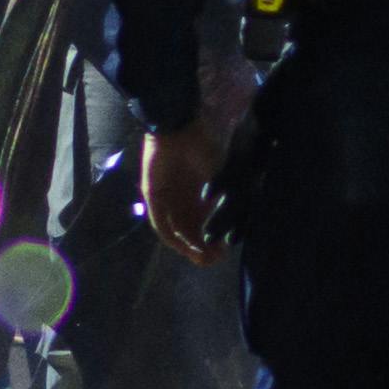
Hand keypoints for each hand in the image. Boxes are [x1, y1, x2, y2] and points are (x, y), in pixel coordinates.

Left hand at [142, 116, 227, 261]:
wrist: (179, 126)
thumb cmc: (202, 144)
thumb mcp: (221, 174)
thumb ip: (225, 198)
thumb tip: (235, 223)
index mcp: (196, 193)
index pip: (203, 223)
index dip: (214, 239)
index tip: (226, 251)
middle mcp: (180, 199)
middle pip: (188, 232)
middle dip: (201, 249)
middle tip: (213, 261)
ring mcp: (166, 199)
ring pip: (175, 231)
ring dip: (187, 247)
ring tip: (201, 258)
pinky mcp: (153, 196)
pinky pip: (161, 223)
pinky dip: (173, 236)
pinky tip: (185, 246)